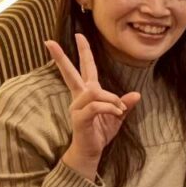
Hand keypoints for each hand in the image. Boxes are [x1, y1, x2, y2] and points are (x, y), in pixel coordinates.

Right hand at [45, 34, 140, 179]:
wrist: (91, 151)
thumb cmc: (101, 132)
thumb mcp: (117, 116)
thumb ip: (125, 105)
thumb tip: (136, 94)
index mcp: (88, 93)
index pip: (85, 68)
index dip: (84, 52)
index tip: (79, 35)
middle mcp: (80, 97)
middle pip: (70, 73)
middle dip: (61, 57)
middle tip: (49, 42)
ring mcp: (77, 107)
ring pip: (94, 91)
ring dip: (111, 98)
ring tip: (119, 109)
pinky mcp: (79, 118)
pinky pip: (96, 106)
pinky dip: (110, 107)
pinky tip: (117, 112)